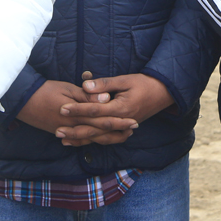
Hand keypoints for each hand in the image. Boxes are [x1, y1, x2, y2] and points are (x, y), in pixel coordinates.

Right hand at [16, 79, 136, 146]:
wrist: (22, 101)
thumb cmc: (45, 90)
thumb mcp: (67, 88)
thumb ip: (87, 96)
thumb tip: (106, 99)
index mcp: (76, 114)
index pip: (102, 119)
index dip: (118, 121)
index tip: (132, 120)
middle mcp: (73, 126)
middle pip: (99, 131)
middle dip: (117, 130)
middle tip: (133, 129)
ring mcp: (66, 131)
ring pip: (91, 138)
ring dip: (107, 137)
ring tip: (122, 136)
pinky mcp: (60, 132)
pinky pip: (78, 140)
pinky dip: (90, 141)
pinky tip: (98, 140)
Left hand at [56, 73, 172, 145]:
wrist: (163, 93)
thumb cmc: (144, 83)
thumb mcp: (125, 80)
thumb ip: (104, 85)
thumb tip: (86, 85)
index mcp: (121, 108)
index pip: (95, 110)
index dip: (77, 109)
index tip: (62, 108)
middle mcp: (121, 121)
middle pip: (94, 129)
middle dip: (75, 129)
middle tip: (56, 129)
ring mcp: (123, 128)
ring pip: (99, 137)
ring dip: (80, 138)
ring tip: (63, 139)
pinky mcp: (122, 130)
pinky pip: (105, 139)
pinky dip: (91, 140)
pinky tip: (79, 141)